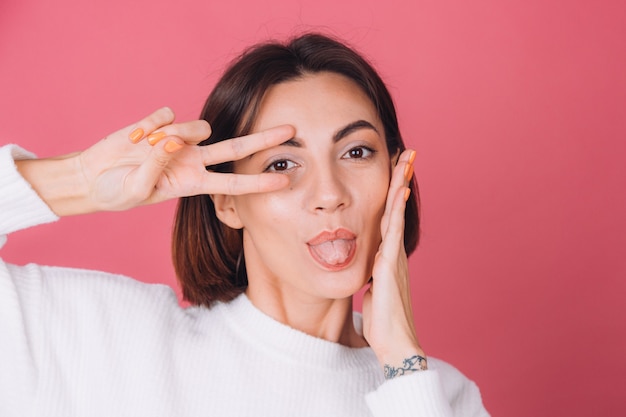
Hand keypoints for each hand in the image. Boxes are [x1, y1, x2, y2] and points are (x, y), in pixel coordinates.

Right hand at [17, 108, 292, 215]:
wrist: (92, 178)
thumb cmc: (116, 192)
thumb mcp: (137, 189)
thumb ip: (156, 166)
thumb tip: (170, 141)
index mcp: (193, 183)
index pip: (233, 182)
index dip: (258, 182)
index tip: (284, 180)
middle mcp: (193, 160)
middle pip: (236, 147)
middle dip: (264, 139)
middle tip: (292, 129)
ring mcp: (179, 141)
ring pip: (194, 127)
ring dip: (172, 136)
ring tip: (143, 149)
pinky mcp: (161, 123)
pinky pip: (164, 116)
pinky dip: (147, 126)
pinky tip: (134, 138)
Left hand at [361, 149, 425, 375]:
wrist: (396, 344)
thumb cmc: (384, 323)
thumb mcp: (373, 293)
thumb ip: (371, 278)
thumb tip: (366, 273)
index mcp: (386, 257)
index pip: (387, 218)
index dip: (390, 194)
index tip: (393, 170)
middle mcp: (392, 252)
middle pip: (395, 208)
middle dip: (401, 180)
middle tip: (406, 153)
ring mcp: (394, 257)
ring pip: (396, 213)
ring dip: (400, 185)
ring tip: (405, 159)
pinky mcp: (390, 265)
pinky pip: (393, 231)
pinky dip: (396, 209)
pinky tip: (399, 191)